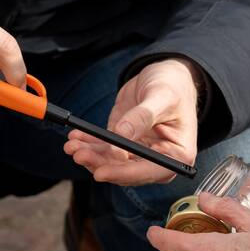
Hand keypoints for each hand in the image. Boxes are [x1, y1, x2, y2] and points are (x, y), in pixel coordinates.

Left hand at [64, 58, 198, 184]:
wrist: (165, 77)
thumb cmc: (173, 86)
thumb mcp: (162, 97)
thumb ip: (143, 116)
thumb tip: (121, 135)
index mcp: (177, 154)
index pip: (150, 171)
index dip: (124, 174)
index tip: (101, 172)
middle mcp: (158, 159)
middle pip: (126, 170)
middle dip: (100, 164)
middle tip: (78, 153)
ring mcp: (139, 153)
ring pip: (111, 163)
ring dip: (90, 155)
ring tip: (72, 144)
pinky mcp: (123, 143)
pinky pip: (104, 150)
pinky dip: (88, 144)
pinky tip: (76, 137)